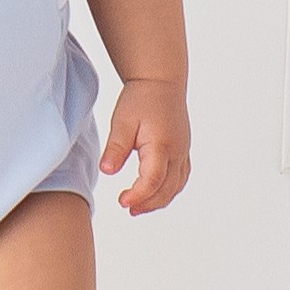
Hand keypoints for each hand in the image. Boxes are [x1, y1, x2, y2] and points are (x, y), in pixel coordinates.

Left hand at [98, 79, 190, 214]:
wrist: (161, 81)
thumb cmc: (141, 98)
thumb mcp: (122, 121)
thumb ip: (116, 147)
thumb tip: (107, 171)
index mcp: (161, 144)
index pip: (152, 180)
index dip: (138, 195)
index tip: (122, 202)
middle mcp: (177, 151)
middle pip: (166, 188)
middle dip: (147, 203)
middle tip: (127, 208)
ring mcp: (183, 152)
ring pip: (176, 186)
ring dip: (158, 200)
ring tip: (137, 207)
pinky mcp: (183, 150)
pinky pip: (180, 178)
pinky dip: (168, 190)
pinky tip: (154, 194)